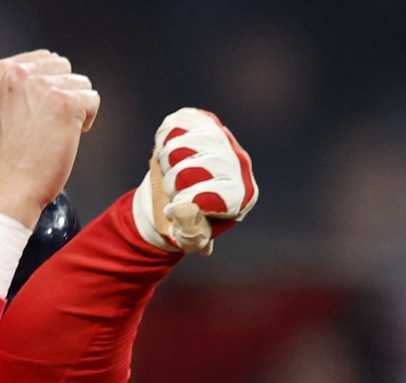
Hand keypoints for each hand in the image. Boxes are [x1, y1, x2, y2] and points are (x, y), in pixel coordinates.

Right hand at [0, 50, 98, 227]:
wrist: (10, 186)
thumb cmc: (9, 158)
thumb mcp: (3, 108)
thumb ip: (22, 87)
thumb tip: (53, 77)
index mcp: (0, 72)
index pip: (43, 59)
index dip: (49, 87)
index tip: (39, 111)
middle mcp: (19, 73)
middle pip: (64, 68)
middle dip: (63, 94)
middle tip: (48, 123)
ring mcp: (43, 87)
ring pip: (81, 83)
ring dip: (76, 108)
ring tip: (55, 132)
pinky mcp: (66, 103)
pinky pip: (93, 100)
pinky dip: (86, 119)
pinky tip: (68, 136)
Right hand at [135, 108, 258, 254]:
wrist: (178, 193)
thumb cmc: (188, 222)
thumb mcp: (190, 238)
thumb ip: (190, 232)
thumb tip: (184, 208)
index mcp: (242, 195)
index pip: (219, 193)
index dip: (187, 200)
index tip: (173, 208)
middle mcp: (239, 163)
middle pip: (198, 167)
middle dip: (173, 183)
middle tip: (172, 190)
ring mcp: (222, 138)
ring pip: (181, 144)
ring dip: (165, 161)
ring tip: (171, 171)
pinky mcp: (203, 121)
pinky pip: (175, 124)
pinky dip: (164, 138)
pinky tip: (168, 150)